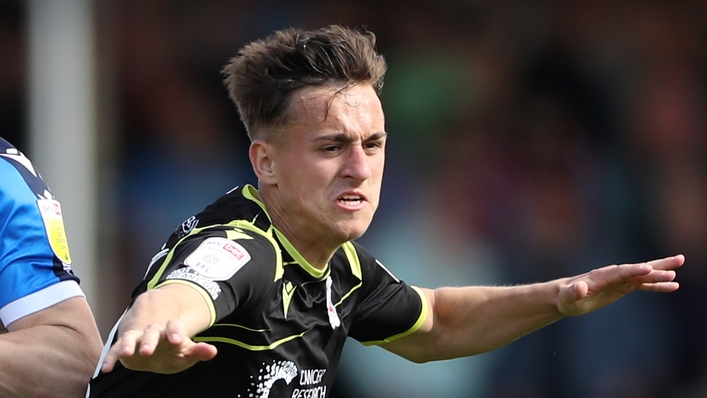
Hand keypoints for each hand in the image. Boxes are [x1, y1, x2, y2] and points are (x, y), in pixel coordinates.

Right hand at [101, 319, 217, 373]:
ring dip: (128, 345)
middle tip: (148, 350)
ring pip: (131, 339)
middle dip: (150, 340)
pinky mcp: (124, 348)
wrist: (153, 346)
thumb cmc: (171, 350)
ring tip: (127, 352)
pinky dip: (110, 359)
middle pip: (151, 333)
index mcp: (168, 331)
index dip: (175, 332)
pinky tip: (106, 369)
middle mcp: (151, 332)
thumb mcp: (186, 352)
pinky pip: (115, 352)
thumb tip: (213, 351)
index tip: (178, 340)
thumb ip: (199, 351)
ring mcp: (137, 339)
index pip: (173, 327)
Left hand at [557, 254, 683, 316]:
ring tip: (679, 267)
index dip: (634, 270)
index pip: (620, 272)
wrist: (567, 296)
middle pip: (637, 269)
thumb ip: (575, 292)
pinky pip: (643, 284)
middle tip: (676, 262)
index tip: (648, 268)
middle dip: (656, 267)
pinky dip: (657, 284)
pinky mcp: (623, 286)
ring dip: (661, 272)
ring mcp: (620, 279)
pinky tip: (673, 285)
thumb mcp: (568, 297)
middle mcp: (613, 274)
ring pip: (644, 274)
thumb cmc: (566, 297)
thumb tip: (581, 287)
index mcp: (601, 276)